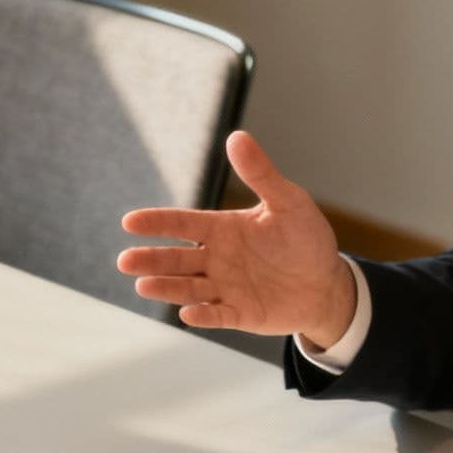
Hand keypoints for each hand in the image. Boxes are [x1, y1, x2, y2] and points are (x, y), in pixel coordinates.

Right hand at [118, 130, 356, 347]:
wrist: (327, 282)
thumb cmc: (305, 239)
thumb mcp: (288, 201)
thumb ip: (260, 174)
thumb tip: (236, 137)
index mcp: (222, 229)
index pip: (183, 224)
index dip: (157, 223)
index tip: (130, 222)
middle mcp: (217, 259)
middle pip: (177, 259)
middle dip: (151, 260)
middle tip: (125, 261)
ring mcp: (226, 288)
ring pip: (189, 287)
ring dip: (167, 287)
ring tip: (143, 286)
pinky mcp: (241, 314)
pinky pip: (219, 315)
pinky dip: (204, 315)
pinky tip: (188, 313)